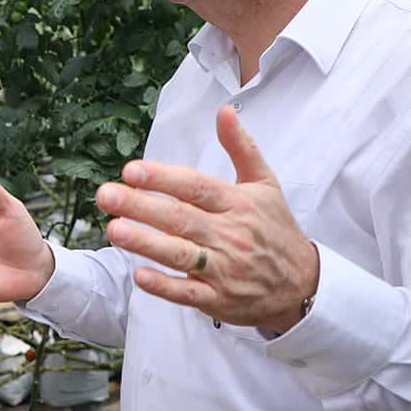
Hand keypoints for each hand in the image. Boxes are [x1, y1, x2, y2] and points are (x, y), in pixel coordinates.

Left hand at [96, 104, 318, 333]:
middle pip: (180, 218)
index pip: (196, 187)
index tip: (132, 170)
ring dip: (146, 243)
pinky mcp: (219, 299)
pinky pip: (188, 293)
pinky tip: (139, 275)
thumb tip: (224, 110)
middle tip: (106, 194)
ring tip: (114, 229)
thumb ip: (241, 147)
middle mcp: (229, 235)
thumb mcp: (265, 184)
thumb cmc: (275, 228)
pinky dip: (164, 286)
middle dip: (141, 206)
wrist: (303, 284)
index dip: (164, 178)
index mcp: (237, 204)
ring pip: (179, 254)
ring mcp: (224, 269)